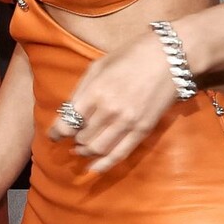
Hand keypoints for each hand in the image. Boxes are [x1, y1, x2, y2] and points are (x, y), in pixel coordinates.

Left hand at [49, 32, 178, 172]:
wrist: (170, 56)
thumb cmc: (131, 55)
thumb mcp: (99, 66)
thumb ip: (82, 90)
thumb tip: (67, 113)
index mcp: (95, 91)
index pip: (67, 123)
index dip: (56, 133)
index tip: (53, 135)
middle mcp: (109, 110)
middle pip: (81, 138)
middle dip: (73, 140)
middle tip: (72, 137)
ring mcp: (128, 122)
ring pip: (97, 149)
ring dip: (85, 152)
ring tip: (81, 149)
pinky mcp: (143, 129)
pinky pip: (120, 154)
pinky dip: (104, 164)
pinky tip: (94, 168)